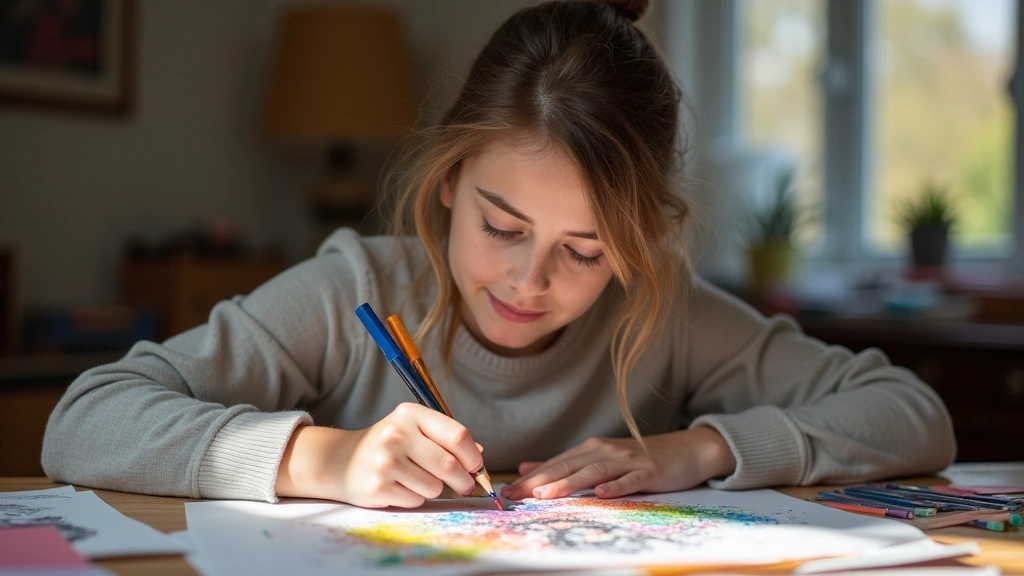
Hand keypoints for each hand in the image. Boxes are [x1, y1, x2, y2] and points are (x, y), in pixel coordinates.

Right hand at [275, 403, 484, 507]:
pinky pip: (416, 500)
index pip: (457, 435)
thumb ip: (445, 438)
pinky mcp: (378, 487)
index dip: (473, 456)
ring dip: (434, 489)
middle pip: (449, 464)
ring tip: (417, 480)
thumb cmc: (388, 445)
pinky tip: (400, 487)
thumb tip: (479, 454)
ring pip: (434, 487)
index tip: (477, 467)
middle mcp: (396, 434)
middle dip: (463, 480)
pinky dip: (415, 498)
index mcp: (410, 414)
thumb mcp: (413, 430)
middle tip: (465, 486)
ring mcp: (385, 461)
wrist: (341, 460)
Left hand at [500, 426, 735, 500]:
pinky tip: (602, 493)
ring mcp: (626, 460)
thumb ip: (564, 464)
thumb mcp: (600, 457)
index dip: (529, 478)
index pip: (554, 464)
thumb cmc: (638, 458)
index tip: (506, 491)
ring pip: (592, 472)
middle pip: (567, 466)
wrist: (685, 450)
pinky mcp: (648, 471)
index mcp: (590, 449)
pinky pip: (629, 480)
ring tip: (545, 495)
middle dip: (538, 481)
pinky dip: (615, 486)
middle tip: (515, 495)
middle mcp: (604, 451)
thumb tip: (527, 468)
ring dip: (568, 483)